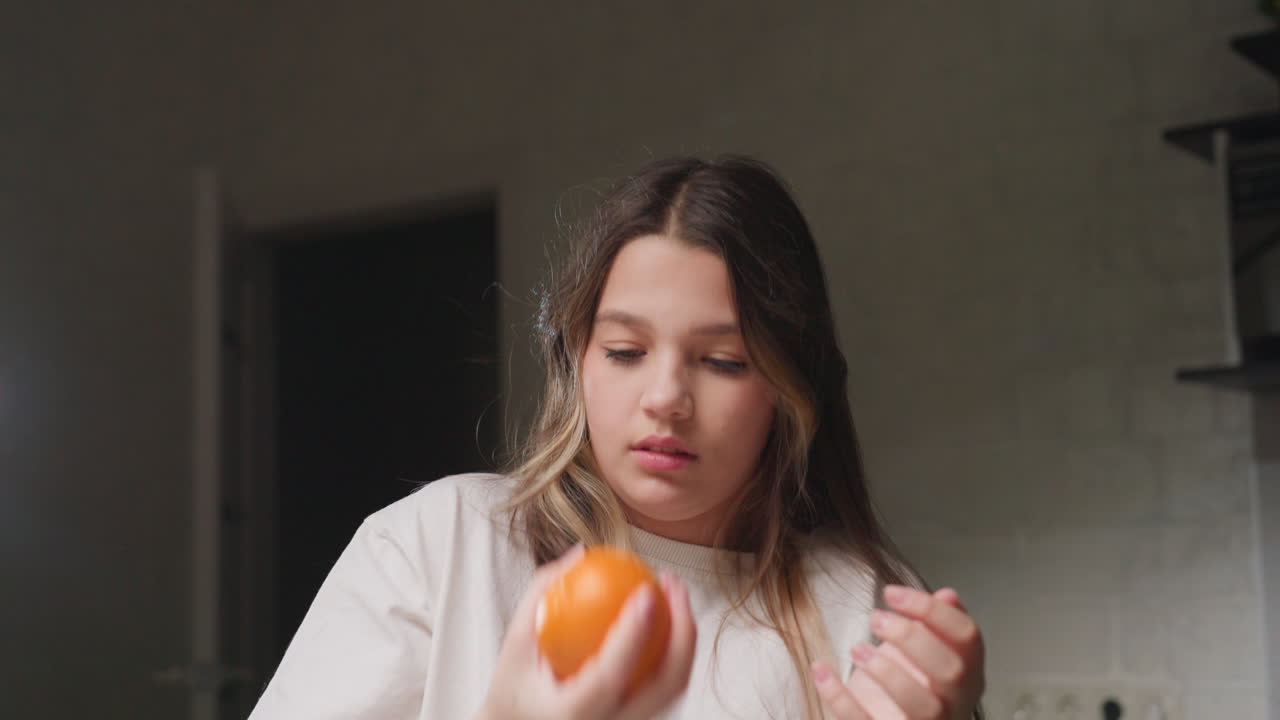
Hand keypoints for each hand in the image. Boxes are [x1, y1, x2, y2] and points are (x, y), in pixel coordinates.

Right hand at [475, 544, 696, 719]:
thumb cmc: (513, 690)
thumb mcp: (515, 644)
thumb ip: (542, 594)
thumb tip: (580, 552)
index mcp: (573, 714)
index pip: (611, 675)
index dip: (634, 633)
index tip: (646, 592)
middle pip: (665, 685)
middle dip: (683, 631)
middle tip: (672, 585)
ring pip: (674, 686)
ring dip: (684, 637)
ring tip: (675, 594)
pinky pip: (665, 683)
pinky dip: (673, 648)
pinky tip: (665, 614)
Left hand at [811, 586, 984, 718]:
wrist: (885, 717)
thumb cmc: (908, 685)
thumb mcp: (923, 650)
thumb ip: (937, 624)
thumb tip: (948, 596)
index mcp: (967, 674)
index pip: (967, 637)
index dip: (933, 610)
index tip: (892, 593)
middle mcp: (954, 704)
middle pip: (951, 672)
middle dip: (912, 638)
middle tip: (876, 619)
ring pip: (922, 707)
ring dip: (886, 671)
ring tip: (856, 649)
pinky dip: (839, 697)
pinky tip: (821, 670)